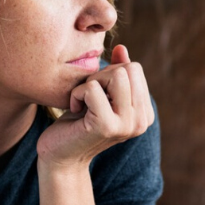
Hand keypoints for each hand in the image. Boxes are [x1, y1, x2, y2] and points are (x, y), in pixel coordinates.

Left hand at [36, 44, 154, 170]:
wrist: (60, 156)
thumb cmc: (78, 122)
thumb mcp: (100, 94)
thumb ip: (115, 72)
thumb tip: (121, 48)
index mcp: (144, 113)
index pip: (135, 69)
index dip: (110, 73)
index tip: (97, 94)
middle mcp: (141, 121)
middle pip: (128, 69)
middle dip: (102, 75)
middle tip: (88, 97)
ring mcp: (127, 125)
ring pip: (116, 75)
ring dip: (91, 82)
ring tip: (84, 101)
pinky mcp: (107, 126)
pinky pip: (93, 88)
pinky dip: (77, 93)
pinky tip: (75, 110)